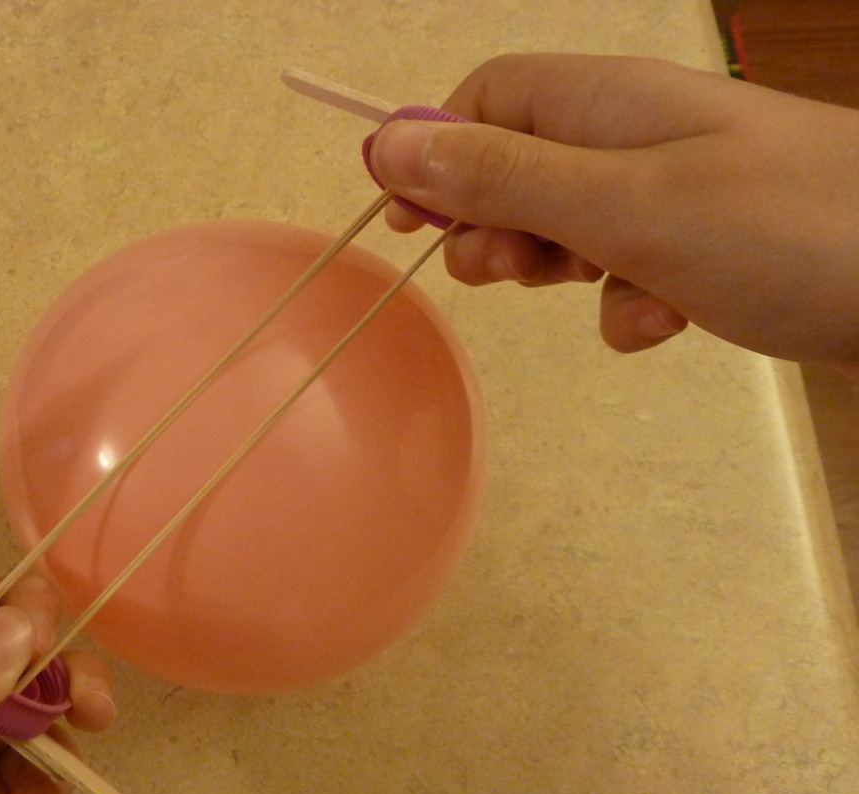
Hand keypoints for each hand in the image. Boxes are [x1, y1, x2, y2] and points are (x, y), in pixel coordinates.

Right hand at [368, 53, 858, 361]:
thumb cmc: (776, 230)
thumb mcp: (619, 206)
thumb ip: (499, 179)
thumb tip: (384, 144)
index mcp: (604, 102)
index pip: (484, 100)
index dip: (437, 156)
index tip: (412, 226)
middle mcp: (632, 136)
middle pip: (518, 167)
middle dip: (495, 226)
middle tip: (504, 273)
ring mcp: (673, 190)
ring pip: (569, 226)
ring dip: (560, 270)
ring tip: (595, 294)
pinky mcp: (705, 247)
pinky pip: (630, 271)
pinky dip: (628, 303)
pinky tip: (662, 326)